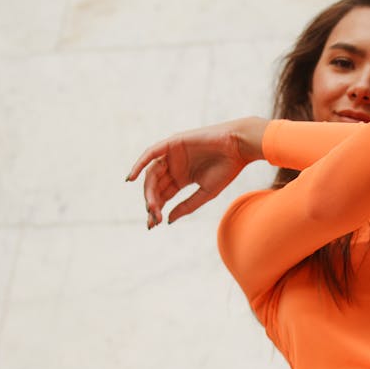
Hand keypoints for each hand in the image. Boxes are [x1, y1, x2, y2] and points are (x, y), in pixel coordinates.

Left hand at [125, 118, 264, 228]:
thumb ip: (186, 206)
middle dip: (152, 203)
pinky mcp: (172, 143)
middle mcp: (174, 166)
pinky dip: (139, 164)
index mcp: (182, 178)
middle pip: (155, 187)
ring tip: (150, 206)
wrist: (238, 147)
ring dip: (148, 191)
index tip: (153, 225)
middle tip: (152, 218)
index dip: (157, 210)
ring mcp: (171, 154)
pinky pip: (150, 154)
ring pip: (152, 174)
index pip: (164, 196)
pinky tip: (131, 177)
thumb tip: (167, 220)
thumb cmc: (227, 169)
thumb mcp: (205, 193)